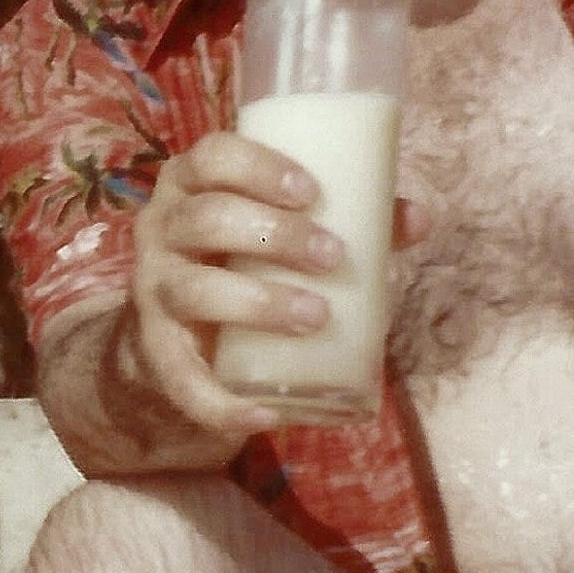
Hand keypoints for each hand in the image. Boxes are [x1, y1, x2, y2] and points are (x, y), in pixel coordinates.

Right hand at [104, 130, 422, 450]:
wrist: (179, 335)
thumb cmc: (246, 260)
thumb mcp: (284, 231)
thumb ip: (351, 219)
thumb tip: (420, 218)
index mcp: (192, 186)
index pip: (211, 155)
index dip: (256, 167)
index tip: (310, 191)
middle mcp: (162, 230)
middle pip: (206, 218)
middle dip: (273, 234)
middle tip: (334, 257)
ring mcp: (153, 291)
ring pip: (193, 290)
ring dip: (258, 302)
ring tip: (317, 315)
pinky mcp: (156, 352)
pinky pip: (181, 380)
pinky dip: (220, 402)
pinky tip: (267, 416)